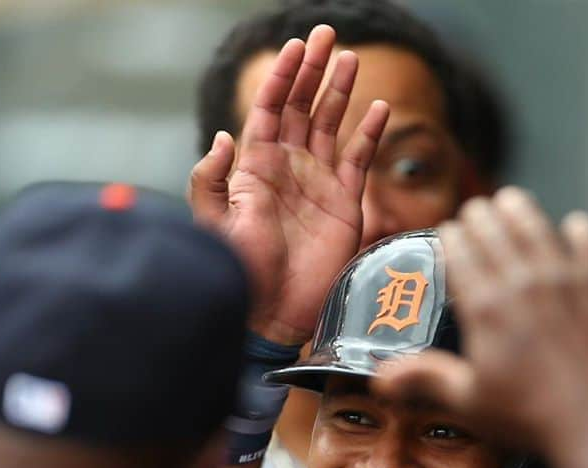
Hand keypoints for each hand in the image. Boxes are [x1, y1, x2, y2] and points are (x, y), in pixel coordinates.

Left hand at [188, 24, 389, 345]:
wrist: (273, 312)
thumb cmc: (242, 271)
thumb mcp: (216, 225)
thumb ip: (211, 180)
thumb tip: (222, 136)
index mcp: (256, 167)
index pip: (269, 110)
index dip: (282, 78)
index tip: (294, 47)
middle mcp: (288, 169)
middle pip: (302, 108)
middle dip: (313, 70)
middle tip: (326, 34)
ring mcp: (318, 185)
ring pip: (331, 126)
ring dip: (340, 92)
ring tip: (350, 58)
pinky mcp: (344, 205)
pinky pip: (358, 161)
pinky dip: (368, 134)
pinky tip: (377, 109)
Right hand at [375, 188, 587, 450]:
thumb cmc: (534, 417)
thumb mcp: (469, 402)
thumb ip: (425, 379)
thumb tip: (382, 377)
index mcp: (486, 306)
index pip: (458, 247)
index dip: (450, 237)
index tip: (449, 237)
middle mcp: (524, 280)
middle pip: (492, 223)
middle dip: (478, 218)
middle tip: (474, 219)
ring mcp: (566, 274)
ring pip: (534, 218)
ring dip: (517, 209)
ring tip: (509, 205)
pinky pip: (586, 232)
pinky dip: (573, 228)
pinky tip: (568, 233)